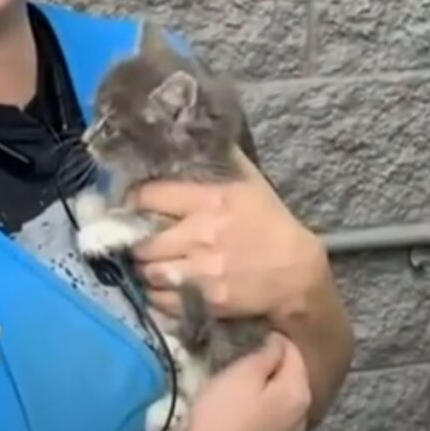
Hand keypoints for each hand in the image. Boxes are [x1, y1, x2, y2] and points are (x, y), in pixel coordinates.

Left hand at [128, 149, 324, 325]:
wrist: (297, 274)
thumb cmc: (270, 223)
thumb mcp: (250, 183)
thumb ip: (222, 158)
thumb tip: (198, 130)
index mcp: (210, 201)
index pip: (148, 196)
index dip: (134, 201)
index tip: (132, 205)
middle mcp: (201, 235)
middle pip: (141, 241)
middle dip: (136, 241)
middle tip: (139, 240)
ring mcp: (202, 271)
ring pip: (147, 272)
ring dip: (144, 269)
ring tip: (151, 263)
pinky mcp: (205, 300)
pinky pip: (161, 300)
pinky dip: (157, 294)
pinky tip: (165, 285)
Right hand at [173, 334, 310, 430]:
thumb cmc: (222, 412)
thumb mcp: (242, 374)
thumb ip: (266, 354)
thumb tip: (278, 342)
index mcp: (299, 392)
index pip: (294, 352)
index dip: (273, 338)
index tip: (252, 333)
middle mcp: (303, 414)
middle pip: (293, 374)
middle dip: (275, 360)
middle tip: (246, 350)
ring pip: (285, 394)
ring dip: (270, 381)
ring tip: (244, 373)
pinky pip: (277, 412)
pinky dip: (266, 401)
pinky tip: (246, 401)